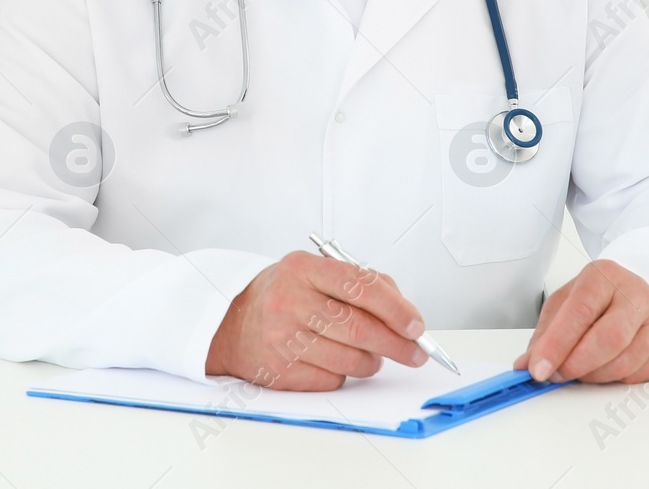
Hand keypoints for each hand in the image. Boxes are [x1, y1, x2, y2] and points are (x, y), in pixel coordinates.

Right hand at [205, 250, 428, 390]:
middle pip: (359, 328)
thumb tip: (404, 312)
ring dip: (372, 361)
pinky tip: (335, 360)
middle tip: (415, 352)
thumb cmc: (285, 295)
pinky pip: (333, 379)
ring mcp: (282, 339)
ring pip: (351, 360)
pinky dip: (345, 374)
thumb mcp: (316, 273)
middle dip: (397, 343)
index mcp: (303, 269)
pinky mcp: (280, 372)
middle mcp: (289, 302)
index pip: (360, 286)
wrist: (233, 324)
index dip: (395, 308)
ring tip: (371, 354)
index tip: (416, 325)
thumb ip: (361, 283)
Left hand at [513, 259, 648, 384]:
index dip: (557, 345)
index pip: (580, 312)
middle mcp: (636, 293)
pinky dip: (616, 379)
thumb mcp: (566, 303)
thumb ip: (545, 334)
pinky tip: (607, 366)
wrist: (641, 293)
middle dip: (577, 365)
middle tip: (557, 375)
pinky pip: (639, 375)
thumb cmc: (600, 298)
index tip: (539, 369)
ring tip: (581, 370)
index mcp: (604, 275)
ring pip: (624, 363)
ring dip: (594, 376)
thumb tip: (526, 365)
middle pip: (608, 340)